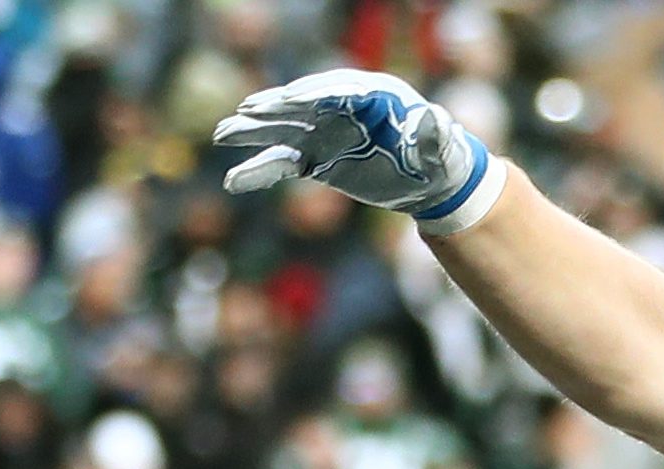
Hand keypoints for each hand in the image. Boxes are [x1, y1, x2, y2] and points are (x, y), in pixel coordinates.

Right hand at [212, 69, 502, 234]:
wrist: (430, 182)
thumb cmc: (438, 158)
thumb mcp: (441, 146)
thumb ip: (434, 131)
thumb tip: (432, 117)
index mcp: (371, 96)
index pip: (336, 90)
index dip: (314, 94)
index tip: (290, 99)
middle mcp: (339, 111)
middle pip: (301, 105)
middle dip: (275, 108)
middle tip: (246, 110)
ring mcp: (323, 134)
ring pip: (282, 131)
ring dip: (253, 132)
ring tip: (222, 133)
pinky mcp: (316, 159)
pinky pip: (282, 164)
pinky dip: (259, 172)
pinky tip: (233, 181)